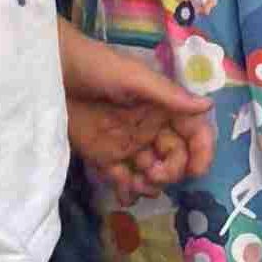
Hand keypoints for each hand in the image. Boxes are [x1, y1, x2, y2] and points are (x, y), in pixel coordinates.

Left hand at [57, 23, 205, 198]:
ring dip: (150, 185)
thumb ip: (169, 95)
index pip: (193, 131)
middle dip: (170, 171)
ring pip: (151, 173)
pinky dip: (127, 191)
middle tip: (152, 174)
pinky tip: (124, 195)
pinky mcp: (103, 155)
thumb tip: (209, 106)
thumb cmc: (97, 66)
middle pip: (174, 158)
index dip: (201, 151)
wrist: (53, 72)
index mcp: (163, 107)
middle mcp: (150, 127)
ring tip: (137, 184)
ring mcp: (127, 143)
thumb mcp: (135, 77)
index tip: (196, 171)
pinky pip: (122, 179)